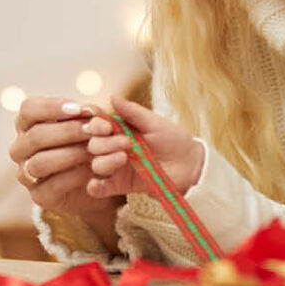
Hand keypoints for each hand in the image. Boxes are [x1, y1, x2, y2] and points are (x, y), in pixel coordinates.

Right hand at [9, 95, 117, 220]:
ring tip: (95, 150)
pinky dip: (76, 175)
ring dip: (72, 154)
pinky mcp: (39, 196)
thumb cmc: (87, 142)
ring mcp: (26, 174)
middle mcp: (20, 148)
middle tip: (94, 130)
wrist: (94, 181)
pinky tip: (93, 170)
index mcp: (27, 124)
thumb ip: (89, 115)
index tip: (79, 109)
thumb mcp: (90, 124)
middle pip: (35, 136)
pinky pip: (53, 185)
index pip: (28, 109)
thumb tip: (90, 112)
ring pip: (40, 162)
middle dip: (68, 131)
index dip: (52, 107)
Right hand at [83, 95, 205, 198]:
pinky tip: (98, 184)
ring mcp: (117, 167)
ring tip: (123, 158)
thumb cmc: (174, 140)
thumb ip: (133, 111)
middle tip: (126, 143)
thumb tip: (113, 96)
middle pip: (94, 145)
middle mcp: (114, 148)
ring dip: (105, 161)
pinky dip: (95, 187)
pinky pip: (100, 189)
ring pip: (96, 165)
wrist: (190, 165)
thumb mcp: (154, 122)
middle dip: (105, 144)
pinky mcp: (121, 185)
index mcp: (120, 130)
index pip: (97, 126)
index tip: (107, 127)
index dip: (96, 126)